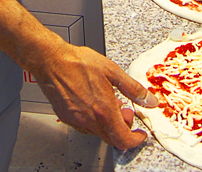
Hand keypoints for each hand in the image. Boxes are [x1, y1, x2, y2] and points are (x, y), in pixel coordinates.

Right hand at [34, 43, 157, 149]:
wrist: (51, 61)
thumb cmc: (77, 63)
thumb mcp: (112, 71)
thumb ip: (133, 89)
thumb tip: (149, 100)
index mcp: (104, 110)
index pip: (123, 139)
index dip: (135, 140)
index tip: (139, 134)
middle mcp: (89, 120)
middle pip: (111, 139)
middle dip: (123, 128)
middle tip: (125, 112)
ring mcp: (76, 120)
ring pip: (98, 132)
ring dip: (108, 124)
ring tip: (109, 104)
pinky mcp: (66, 117)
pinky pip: (85, 127)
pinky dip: (95, 121)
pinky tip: (95, 104)